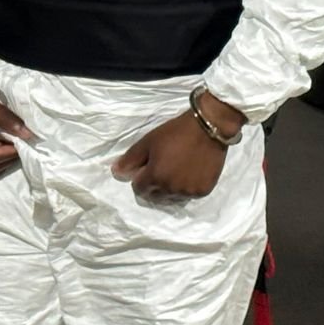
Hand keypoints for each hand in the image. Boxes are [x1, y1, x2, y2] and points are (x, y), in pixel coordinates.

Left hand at [112, 112, 228, 199]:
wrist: (208, 127)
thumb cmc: (175, 132)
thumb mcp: (149, 141)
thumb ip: (130, 159)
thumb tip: (115, 172)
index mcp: (155, 177)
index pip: (139, 189)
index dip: (141, 177)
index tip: (148, 165)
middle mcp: (171, 189)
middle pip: (155, 196)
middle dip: (155, 184)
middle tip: (164, 166)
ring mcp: (188, 192)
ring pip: (173, 196)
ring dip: (172, 187)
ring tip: (179, 168)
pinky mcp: (203, 191)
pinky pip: (190, 194)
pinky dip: (188, 186)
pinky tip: (192, 170)